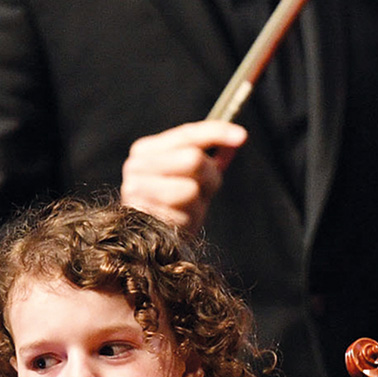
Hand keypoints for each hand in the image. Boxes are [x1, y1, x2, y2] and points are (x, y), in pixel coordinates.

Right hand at [120, 120, 246, 232]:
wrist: (144, 242)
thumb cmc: (171, 205)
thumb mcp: (191, 176)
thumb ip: (209, 156)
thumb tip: (237, 140)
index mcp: (145, 150)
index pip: (187, 134)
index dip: (217, 133)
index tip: (242, 136)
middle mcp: (135, 166)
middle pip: (193, 159)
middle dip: (209, 176)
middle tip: (205, 190)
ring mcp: (135, 192)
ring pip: (190, 189)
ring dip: (198, 203)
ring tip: (187, 209)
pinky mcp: (142, 218)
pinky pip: (184, 217)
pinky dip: (188, 222)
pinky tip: (177, 223)